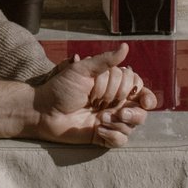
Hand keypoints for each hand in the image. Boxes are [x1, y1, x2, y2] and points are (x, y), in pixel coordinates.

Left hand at [33, 44, 152, 146]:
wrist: (44, 110)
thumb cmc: (61, 87)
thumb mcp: (82, 70)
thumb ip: (105, 61)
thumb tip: (126, 46)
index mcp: (113, 86)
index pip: (140, 90)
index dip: (143, 95)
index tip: (141, 99)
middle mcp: (115, 103)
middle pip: (141, 110)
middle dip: (132, 111)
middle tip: (116, 109)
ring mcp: (110, 120)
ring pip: (133, 126)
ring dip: (120, 122)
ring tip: (101, 118)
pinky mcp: (103, 136)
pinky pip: (121, 140)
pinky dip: (113, 136)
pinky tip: (99, 130)